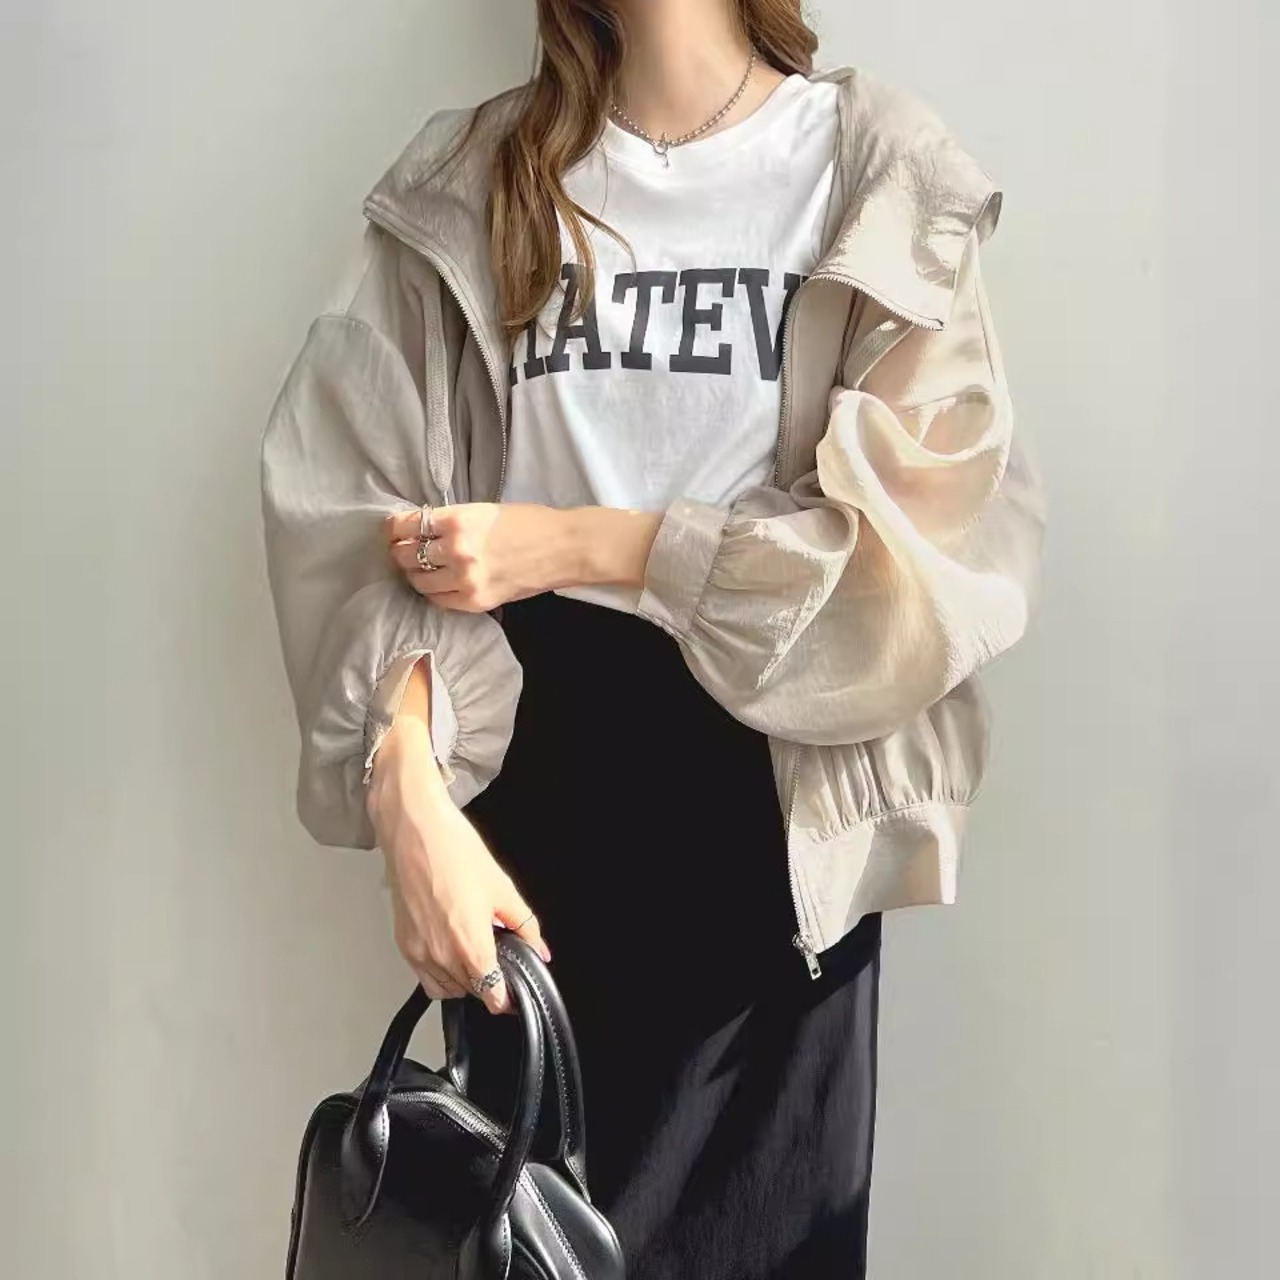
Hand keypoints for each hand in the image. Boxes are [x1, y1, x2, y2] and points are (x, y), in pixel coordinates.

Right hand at [367, 718, 549, 1013]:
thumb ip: (525, 926)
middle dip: (489, 981)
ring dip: (464, 980)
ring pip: (446, 989)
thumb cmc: (454, 851)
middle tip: (498, 955)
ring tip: (474, 948)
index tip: (517, 987)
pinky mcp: (403, 943)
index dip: (510, 996)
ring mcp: (418, 952)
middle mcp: (441, 956)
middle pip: (472, 993)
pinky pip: (425, 975)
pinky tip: (452, 943)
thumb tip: (539, 949)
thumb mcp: (503, 888)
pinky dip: (441, 971)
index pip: (493, 997)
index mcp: (470, 945)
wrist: (413, 830)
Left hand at [385, 503, 578, 612]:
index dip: (394, 529)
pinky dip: (434, 592)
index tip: (394, 531)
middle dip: (401, 552)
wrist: (563, 548)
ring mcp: (465, 580)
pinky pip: (438, 600)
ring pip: (418, 581)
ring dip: (415, 574)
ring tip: (422, 569)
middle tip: (404, 550)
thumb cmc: (529, 523)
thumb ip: (451, 520)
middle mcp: (455, 551)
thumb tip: (420, 529)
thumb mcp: (483, 510)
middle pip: (405, 555)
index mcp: (457, 520)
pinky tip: (439, 584)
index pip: (405, 526)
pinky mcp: (475, 601)